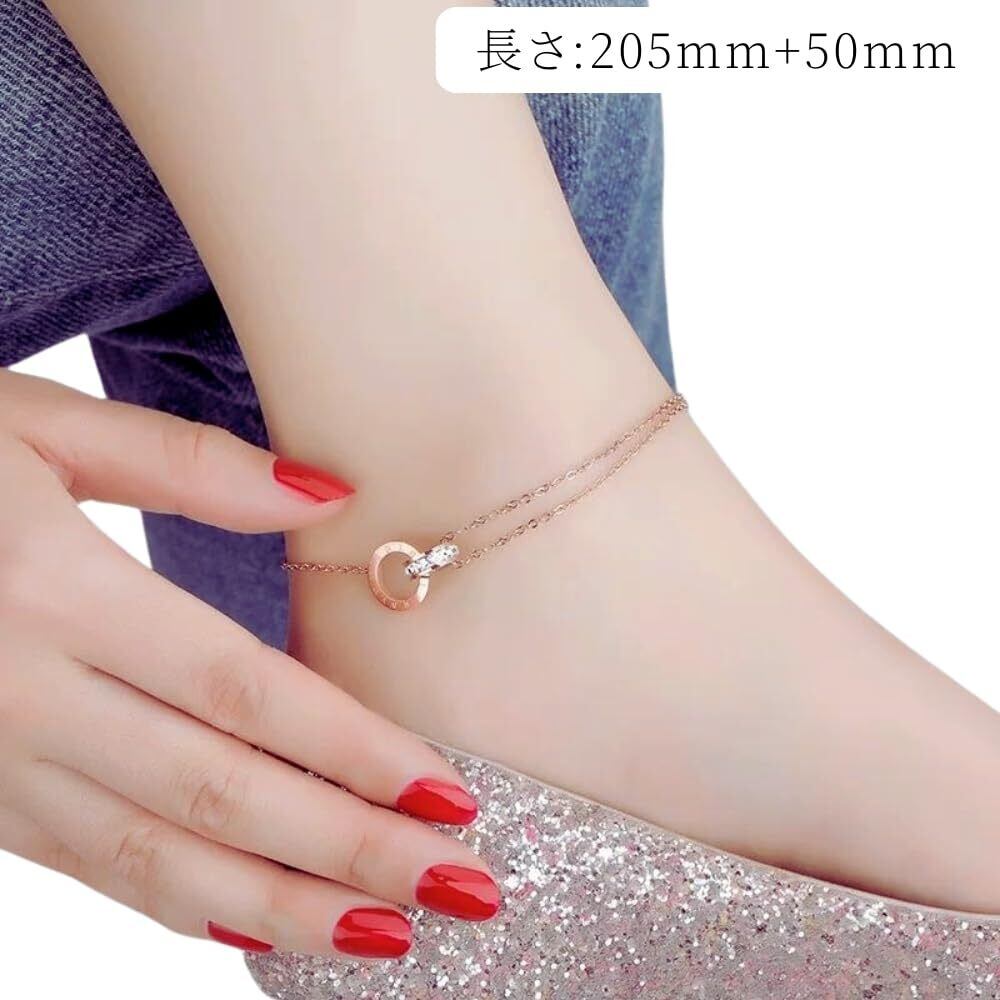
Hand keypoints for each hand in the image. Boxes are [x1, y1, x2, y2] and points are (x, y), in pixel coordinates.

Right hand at [0, 370, 497, 958]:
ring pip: (160, 857)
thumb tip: (329, 496)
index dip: (353, 752)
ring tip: (388, 934)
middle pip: (223, 790)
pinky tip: (264, 925)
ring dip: (285, 907)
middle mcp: (26, 695)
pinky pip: (95, 868)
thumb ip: (190, 465)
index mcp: (60, 592)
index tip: (447, 795)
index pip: (245, 693)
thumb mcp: (45, 429)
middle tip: (462, 888)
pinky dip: (187, 906)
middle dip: (350, 850)